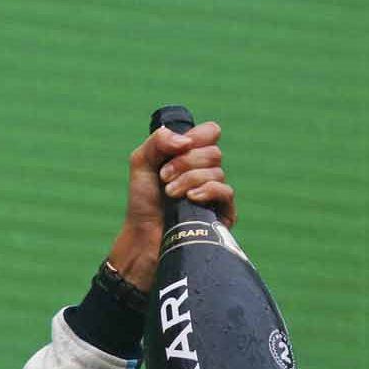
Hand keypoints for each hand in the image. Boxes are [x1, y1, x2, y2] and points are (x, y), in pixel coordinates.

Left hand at [108, 121, 236, 290]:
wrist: (143, 236)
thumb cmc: (143, 201)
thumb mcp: (141, 163)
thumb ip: (158, 141)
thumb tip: (186, 140)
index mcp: (191, 155)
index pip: (210, 132)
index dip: (196, 137)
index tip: (175, 149)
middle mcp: (206, 171)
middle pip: (213, 151)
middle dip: (184, 162)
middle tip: (163, 178)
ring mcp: (216, 192)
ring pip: (217, 171)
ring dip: (189, 180)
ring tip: (170, 194)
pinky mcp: (223, 212)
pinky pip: (226, 191)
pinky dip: (207, 190)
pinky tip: (190, 199)